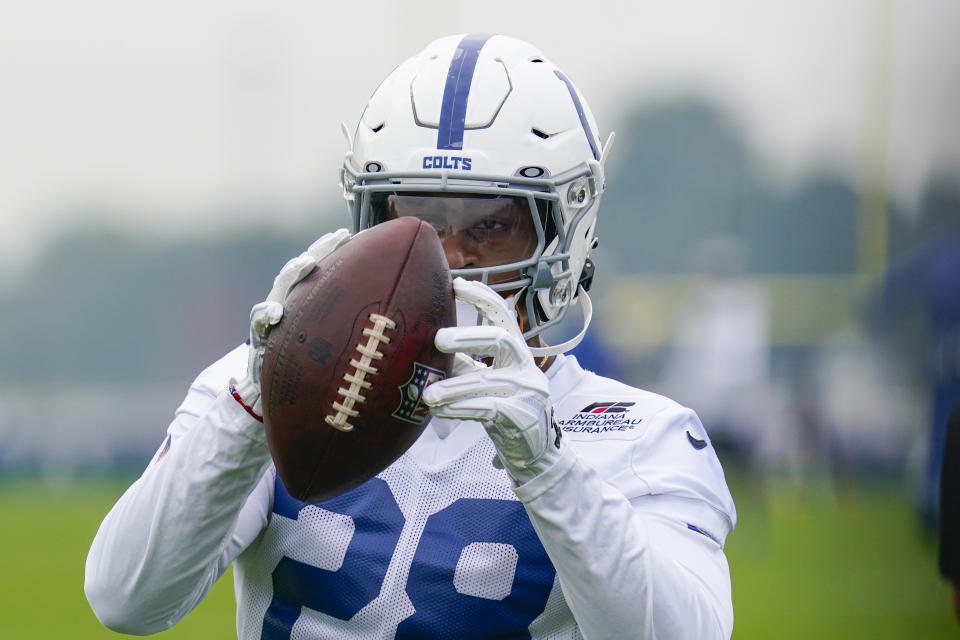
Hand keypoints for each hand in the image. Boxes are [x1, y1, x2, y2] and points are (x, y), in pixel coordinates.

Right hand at [235, 229, 350, 414]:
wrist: (270, 386)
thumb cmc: (306, 363)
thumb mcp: (328, 345)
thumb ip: (347, 330)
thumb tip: (390, 320)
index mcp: (308, 298)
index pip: (322, 267)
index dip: (335, 249)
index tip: (353, 236)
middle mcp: (290, 299)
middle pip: (303, 267)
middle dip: (320, 250)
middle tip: (337, 239)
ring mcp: (273, 313)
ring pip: (282, 284)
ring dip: (293, 272)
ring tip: (307, 263)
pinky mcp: (259, 332)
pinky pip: (260, 319)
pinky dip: (267, 314)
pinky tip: (276, 314)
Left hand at [423, 279, 562, 483]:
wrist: (533, 452)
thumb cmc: (503, 410)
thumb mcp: (483, 382)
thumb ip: (461, 364)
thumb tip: (423, 346)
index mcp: (516, 352)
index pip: (503, 316)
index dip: (482, 297)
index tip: (457, 283)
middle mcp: (526, 366)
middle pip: (501, 338)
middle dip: (468, 336)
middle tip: (438, 339)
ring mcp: (528, 391)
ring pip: (487, 380)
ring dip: (453, 387)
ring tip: (427, 394)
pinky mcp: (522, 416)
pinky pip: (487, 408)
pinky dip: (459, 409)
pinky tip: (440, 411)